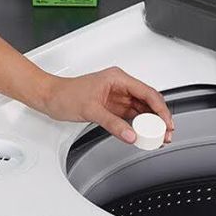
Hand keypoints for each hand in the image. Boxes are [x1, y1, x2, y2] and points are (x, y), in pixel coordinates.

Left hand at [37, 67, 173, 144]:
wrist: (49, 97)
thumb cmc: (65, 94)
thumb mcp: (91, 110)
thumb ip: (113, 124)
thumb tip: (130, 135)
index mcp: (118, 78)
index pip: (147, 93)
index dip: (160, 109)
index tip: (166, 122)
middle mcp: (120, 86)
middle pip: (147, 102)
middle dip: (158, 118)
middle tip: (165, 134)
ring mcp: (116, 97)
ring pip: (140, 110)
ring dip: (150, 124)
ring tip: (158, 137)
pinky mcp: (111, 108)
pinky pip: (130, 117)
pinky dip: (138, 126)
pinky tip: (143, 135)